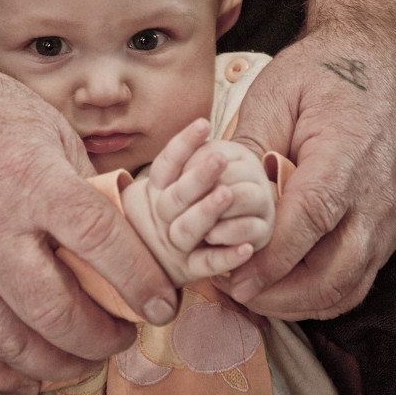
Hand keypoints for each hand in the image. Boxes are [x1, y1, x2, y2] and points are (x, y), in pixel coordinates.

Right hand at [0, 0, 176, 393]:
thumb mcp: (52, 133)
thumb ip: (87, 188)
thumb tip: (122, 233)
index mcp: (35, 185)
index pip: (99, 240)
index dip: (138, 279)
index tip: (162, 304)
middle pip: (56, 309)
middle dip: (102, 336)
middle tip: (126, 334)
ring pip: (13, 341)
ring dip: (61, 363)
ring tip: (89, 357)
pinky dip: (5, 372)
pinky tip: (34, 373)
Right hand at [122, 118, 274, 285]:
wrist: (148, 256)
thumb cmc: (172, 208)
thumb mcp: (171, 181)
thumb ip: (185, 162)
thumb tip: (202, 126)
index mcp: (156, 191)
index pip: (166, 165)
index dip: (184, 144)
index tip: (204, 124)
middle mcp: (162, 216)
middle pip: (175, 197)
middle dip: (197, 177)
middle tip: (218, 159)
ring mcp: (174, 244)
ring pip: (185, 229)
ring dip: (206, 212)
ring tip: (226, 195)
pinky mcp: (188, 269)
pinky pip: (206, 264)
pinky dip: (225, 257)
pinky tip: (247, 248)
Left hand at [218, 30, 395, 319]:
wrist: (376, 63)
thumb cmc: (323, 73)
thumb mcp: (275, 95)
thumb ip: (249, 147)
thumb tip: (218, 192)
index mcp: (344, 159)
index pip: (309, 222)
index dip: (271, 261)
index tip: (235, 281)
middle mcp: (375, 196)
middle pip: (335, 272)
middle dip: (281, 296)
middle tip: (237, 294)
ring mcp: (389, 214)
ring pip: (349, 285)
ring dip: (301, 302)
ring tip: (257, 297)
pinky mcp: (390, 223)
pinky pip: (359, 275)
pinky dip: (323, 291)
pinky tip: (288, 285)